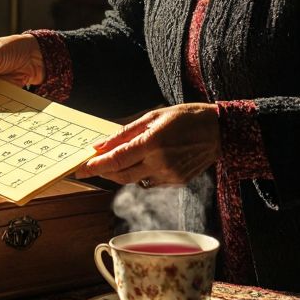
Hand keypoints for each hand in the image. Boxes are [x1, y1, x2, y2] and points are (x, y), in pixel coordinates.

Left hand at [77, 104, 220, 185]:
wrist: (219, 132)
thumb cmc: (187, 117)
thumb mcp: (154, 116)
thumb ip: (125, 132)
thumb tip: (102, 144)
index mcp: (153, 143)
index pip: (116, 159)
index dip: (95, 166)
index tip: (80, 169)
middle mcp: (160, 163)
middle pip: (121, 175)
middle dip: (104, 171)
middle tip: (92, 166)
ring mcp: (169, 175)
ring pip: (134, 181)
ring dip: (121, 172)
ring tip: (120, 159)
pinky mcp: (176, 182)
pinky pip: (149, 182)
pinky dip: (140, 174)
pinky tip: (146, 161)